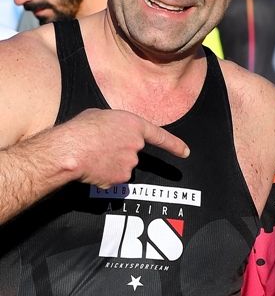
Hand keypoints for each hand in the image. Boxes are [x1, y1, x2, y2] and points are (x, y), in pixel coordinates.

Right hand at [60, 108, 188, 186]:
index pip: (160, 136)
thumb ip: (115, 126)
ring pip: (122, 166)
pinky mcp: (120, 179)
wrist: (69, 150)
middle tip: (97, 147)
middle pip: (131, 152)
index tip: (185, 152)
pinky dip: (103, 175)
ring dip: (109, 163)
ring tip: (92, 156)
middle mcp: (136, 146)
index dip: (174, 145)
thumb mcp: (100, 116)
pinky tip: (92, 168)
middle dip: (116, 151)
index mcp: (134, 125)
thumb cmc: (80, 129)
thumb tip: (113, 132)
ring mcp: (130, 164)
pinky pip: (112, 177)